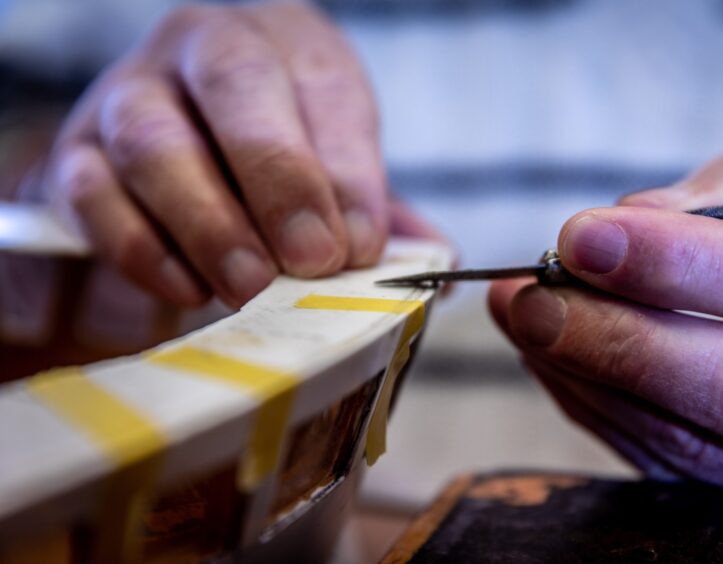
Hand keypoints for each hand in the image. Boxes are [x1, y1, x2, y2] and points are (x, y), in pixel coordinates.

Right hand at [39, 2, 401, 307]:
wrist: (182, 135)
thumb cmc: (278, 152)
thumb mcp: (336, 162)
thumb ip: (379, 210)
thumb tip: (436, 268)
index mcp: (288, 44)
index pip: (325, 90)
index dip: (347, 171)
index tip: (363, 246)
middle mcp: (205, 48)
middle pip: (236, 88)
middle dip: (279, 179)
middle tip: (311, 261)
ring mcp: (131, 93)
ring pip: (155, 141)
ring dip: (208, 221)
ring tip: (251, 287)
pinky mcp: (79, 152)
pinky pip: (95, 194)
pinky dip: (140, 246)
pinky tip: (187, 289)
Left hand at [489, 152, 722, 527]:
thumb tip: (623, 222)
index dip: (677, 265)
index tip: (582, 239)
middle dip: (615, 339)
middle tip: (531, 298)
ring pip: (693, 443)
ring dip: (588, 378)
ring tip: (524, 318)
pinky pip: (673, 467)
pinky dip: (601, 412)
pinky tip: (554, 363)